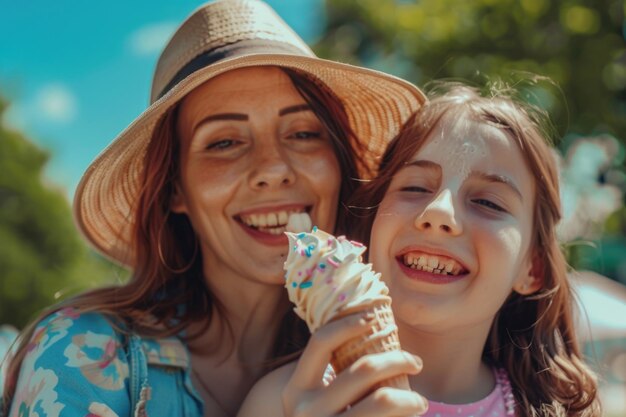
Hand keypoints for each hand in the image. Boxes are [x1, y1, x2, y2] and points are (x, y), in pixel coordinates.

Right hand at [282, 313, 427, 416]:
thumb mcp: (315, 400)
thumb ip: (332, 374)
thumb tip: (371, 325)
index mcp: (296, 389)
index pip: (321, 342)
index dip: (349, 323)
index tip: (375, 316)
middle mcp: (306, 411)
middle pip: (362, 368)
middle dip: (398, 359)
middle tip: (416, 361)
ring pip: (382, 400)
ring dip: (411, 396)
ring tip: (421, 401)